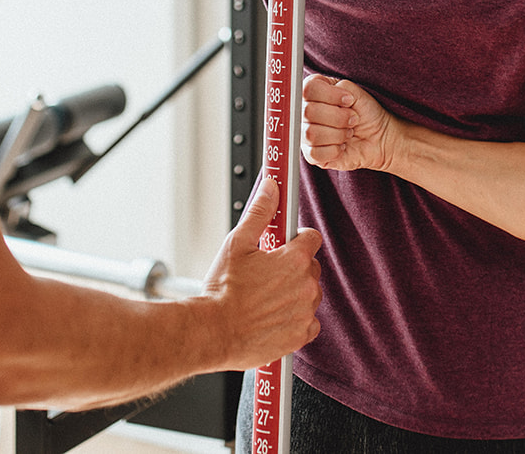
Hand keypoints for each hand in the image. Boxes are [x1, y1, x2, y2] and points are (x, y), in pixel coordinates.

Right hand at [199, 176, 322, 369]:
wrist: (213, 332)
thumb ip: (260, 212)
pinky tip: (273, 316)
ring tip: (265, 297)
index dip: (297, 239)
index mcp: (294, 259)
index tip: (285, 244)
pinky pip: (308, 322)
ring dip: (294, 293)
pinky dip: (295, 319)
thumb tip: (272, 187)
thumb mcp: (237, 243)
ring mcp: (305, 312)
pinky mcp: (300, 336)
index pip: (312, 238)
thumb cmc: (222, 291)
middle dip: (293, 268)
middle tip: (267, 273)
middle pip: (310, 267)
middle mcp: (306, 285)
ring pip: (308, 295)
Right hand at [301, 74, 400, 173]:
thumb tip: (324, 101)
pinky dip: (335, 150)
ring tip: (348, 132)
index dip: (331, 95)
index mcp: (312, 92)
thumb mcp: (355, 92)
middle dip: (338, 117)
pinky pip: (315, 153)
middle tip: (353, 119)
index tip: (349, 100)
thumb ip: (337, 88)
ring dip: (338, 134)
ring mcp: (305, 134)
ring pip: (311, 134)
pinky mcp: (311, 155)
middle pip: (309, 112)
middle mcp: (304, 112)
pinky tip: (342, 146)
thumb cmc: (365, 112)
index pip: (309, 89)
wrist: (379, 136)